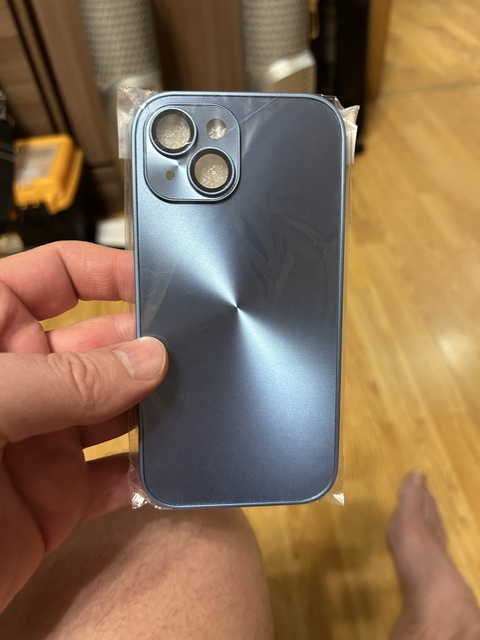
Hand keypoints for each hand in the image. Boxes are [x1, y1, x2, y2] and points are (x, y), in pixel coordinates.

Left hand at [0, 241, 167, 611]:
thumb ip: (68, 379)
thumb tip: (151, 359)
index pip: (57, 277)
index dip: (109, 272)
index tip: (163, 283)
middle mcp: (24, 381)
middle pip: (103, 345)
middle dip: (148, 345)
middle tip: (197, 350)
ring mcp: (43, 438)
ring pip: (119, 410)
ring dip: (156, 406)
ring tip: (197, 399)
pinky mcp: (58, 497)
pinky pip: (117, 478)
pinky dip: (146, 472)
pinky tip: (170, 464)